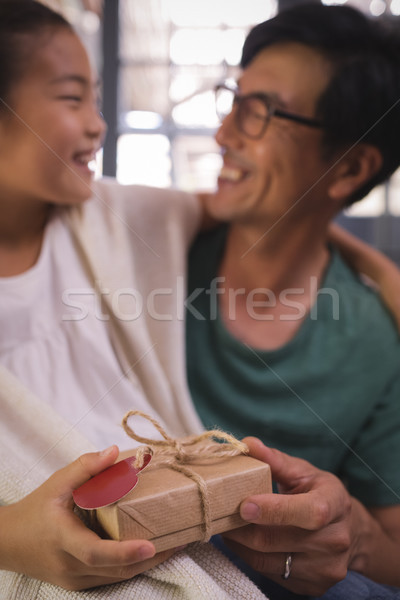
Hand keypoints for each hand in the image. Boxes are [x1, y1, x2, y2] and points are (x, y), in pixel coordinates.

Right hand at [0, 446, 176, 589]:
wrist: (8, 543)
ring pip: (118, 577)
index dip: (125, 551)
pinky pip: (111, 577)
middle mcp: (70, 566)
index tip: (151, 545)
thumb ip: (86, 467)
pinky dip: (133, 566)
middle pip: (116, 569)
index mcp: (63, 539)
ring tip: (175, 544)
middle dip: (153, 558)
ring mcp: (75, 579)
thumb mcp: (56, 483)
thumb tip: (117, 452)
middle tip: (182, 540)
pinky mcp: (79, 584)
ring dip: (148, 564)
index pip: (96, 552)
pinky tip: (152, 551)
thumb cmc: (35, 509)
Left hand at [222, 437, 358, 596]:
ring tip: (229, 527)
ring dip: (242, 545)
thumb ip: (275, 460)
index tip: (244, 505)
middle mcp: (335, 539)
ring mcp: (326, 567)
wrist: (351, 531)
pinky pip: (271, 575)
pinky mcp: (314, 586)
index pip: (309, 512)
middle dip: (242, 528)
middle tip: (221, 514)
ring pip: (268, 561)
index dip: (274, 510)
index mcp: (335, 503)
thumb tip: (247, 444)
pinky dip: (252, 558)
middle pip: (277, 540)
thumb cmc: (320, 493)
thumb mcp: (303, 471)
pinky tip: (246, 543)